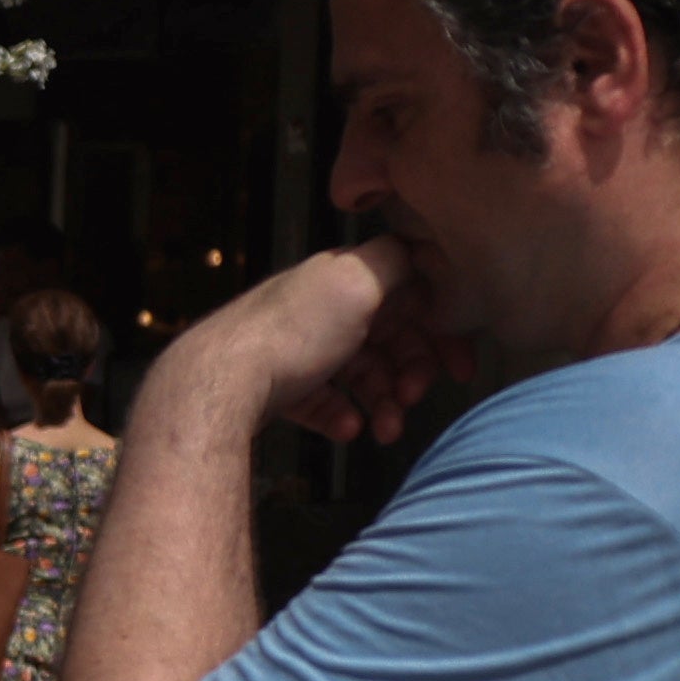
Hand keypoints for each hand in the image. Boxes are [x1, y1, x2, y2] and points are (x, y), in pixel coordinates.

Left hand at [181, 238, 459, 449]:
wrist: (219, 383)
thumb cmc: (293, 332)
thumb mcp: (357, 280)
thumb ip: (398, 260)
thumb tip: (424, 249)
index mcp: (344, 277)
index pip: (410, 297)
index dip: (440, 330)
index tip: (460, 368)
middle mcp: (322, 307)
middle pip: (388, 339)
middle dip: (410, 372)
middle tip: (413, 400)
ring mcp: (299, 346)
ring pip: (360, 374)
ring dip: (383, 402)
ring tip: (385, 431)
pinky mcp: (279, 384)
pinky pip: (324, 401)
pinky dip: (341, 415)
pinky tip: (347, 429)